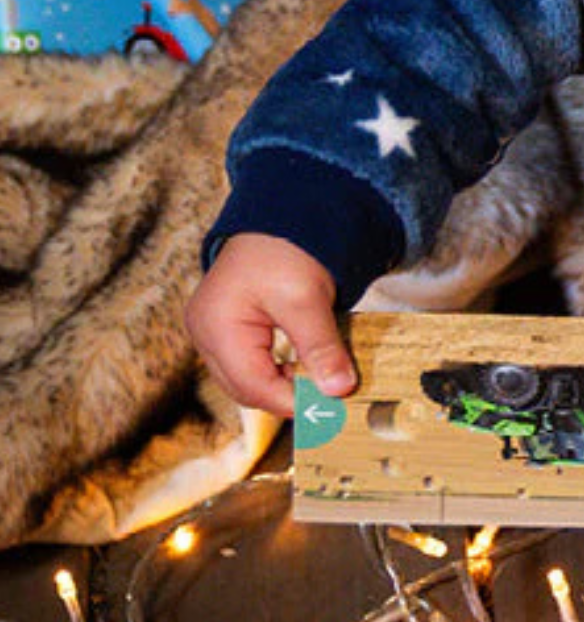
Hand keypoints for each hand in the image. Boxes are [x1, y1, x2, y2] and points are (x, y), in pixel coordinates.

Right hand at [185, 233, 355, 415]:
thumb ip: (321, 348)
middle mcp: (205, 334)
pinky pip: (250, 364)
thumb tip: (339, 390)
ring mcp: (212, 333)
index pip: (252, 385)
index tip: (332, 407)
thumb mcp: (307, 299)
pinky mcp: (226, 330)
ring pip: (248, 380)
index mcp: (216, 327)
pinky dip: (278, 371)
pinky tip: (306, 368)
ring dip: (284, 386)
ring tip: (322, 383)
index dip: (292, 401)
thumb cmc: (288, 249)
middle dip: (288, 397)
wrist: (283, 214)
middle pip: (245, 388)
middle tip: (331, 400)